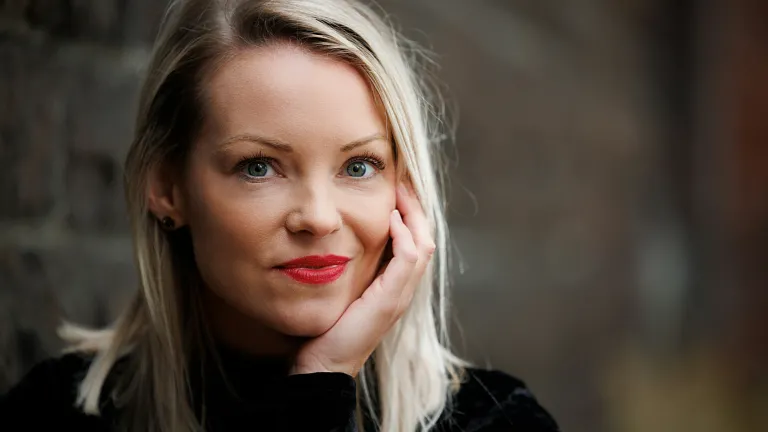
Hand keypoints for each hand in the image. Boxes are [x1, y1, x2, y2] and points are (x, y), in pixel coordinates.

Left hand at [290, 183, 435, 376]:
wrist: (323, 362)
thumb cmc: (328, 328)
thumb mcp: (342, 289)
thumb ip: (349, 267)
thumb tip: (339, 237)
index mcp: (394, 285)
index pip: (414, 241)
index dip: (410, 214)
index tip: (396, 189)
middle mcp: (403, 289)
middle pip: (425, 238)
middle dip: (416, 208)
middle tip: (403, 181)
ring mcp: (400, 295)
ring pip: (423, 246)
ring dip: (414, 215)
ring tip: (400, 192)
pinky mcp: (391, 300)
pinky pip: (408, 259)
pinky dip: (403, 236)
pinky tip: (391, 219)